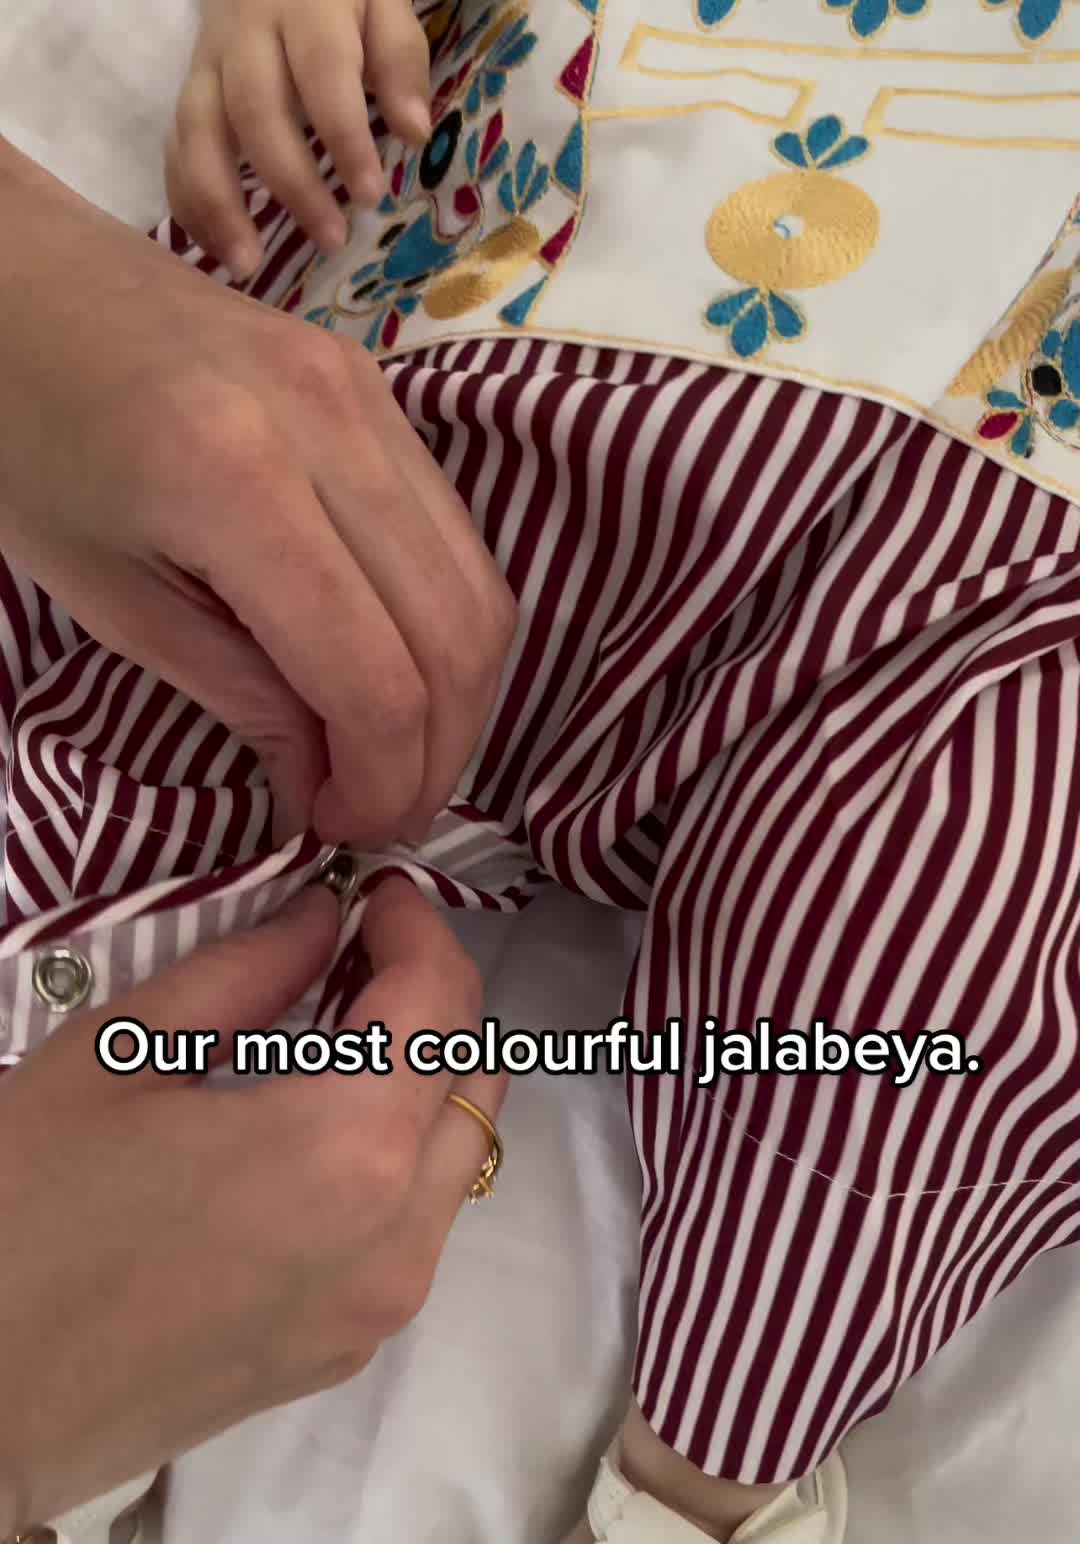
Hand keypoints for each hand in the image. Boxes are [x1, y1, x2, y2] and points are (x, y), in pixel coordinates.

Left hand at [0, 141, 514, 846]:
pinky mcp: (382, 391)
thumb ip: (240, 696)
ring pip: (481, 588)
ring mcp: (374, 398)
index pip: (377, 680)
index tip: (340, 835)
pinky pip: (456, 537)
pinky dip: (444, 628)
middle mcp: (336, 430)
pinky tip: (393, 671)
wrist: (18, 279)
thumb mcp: (109, 596)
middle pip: (458, 638)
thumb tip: (327, 791)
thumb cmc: (25, 439)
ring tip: (393, 757)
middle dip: (436, 756)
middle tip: (381, 816)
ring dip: (458, 699)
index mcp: (241, 487)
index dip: (381, 786)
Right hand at [0, 879, 505, 1534]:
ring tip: (330, 1045)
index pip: (444, 1003)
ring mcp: (381, 1305)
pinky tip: (308, 1139)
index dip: (418, 927)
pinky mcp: (347, 1352)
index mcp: (348, 1146)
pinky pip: (415, 1230)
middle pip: (474, 1080)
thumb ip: (241, 974)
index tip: (371, 895)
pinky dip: (397, 1161)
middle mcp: (398, 1233)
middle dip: (431, 1002)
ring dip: (421, 1084)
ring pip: (458, 1161)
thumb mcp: (114, 1058)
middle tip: (350, 961)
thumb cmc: (20, 1212)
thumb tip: (319, 919)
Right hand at [168, 0, 431, 275]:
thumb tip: (415, 131)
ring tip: (246, 264)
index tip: (370, 196)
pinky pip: (173, 147)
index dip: (343, 136)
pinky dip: (187, 200)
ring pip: (197, 131)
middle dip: (291, 183)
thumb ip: (400, 60)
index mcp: (305, 7)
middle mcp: (244, 37)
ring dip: (217, 203)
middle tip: (330, 241)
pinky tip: (213, 248)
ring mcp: (206, 66)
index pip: (321, 71)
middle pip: (255, 110)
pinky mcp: (186, 94)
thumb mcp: (383, 7)